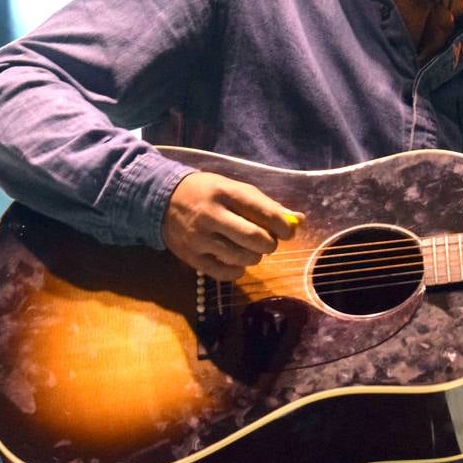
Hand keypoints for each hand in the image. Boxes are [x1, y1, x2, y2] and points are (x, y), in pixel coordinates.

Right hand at [161, 171, 301, 280]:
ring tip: (250, 249)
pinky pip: (225, 274)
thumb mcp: (235, 189)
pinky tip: (236, 261)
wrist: (162, 200)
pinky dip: (238, 270)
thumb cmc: (208, 193)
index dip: (283, 226)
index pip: (263, 212)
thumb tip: (299, 220)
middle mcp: (211, 215)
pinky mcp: (191, 257)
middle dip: (269, 244)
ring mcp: (199, 238)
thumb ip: (266, 205)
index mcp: (226, 192)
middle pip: (254, 238)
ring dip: (255, 257)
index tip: (288, 231)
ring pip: (242, 258)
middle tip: (268, 242)